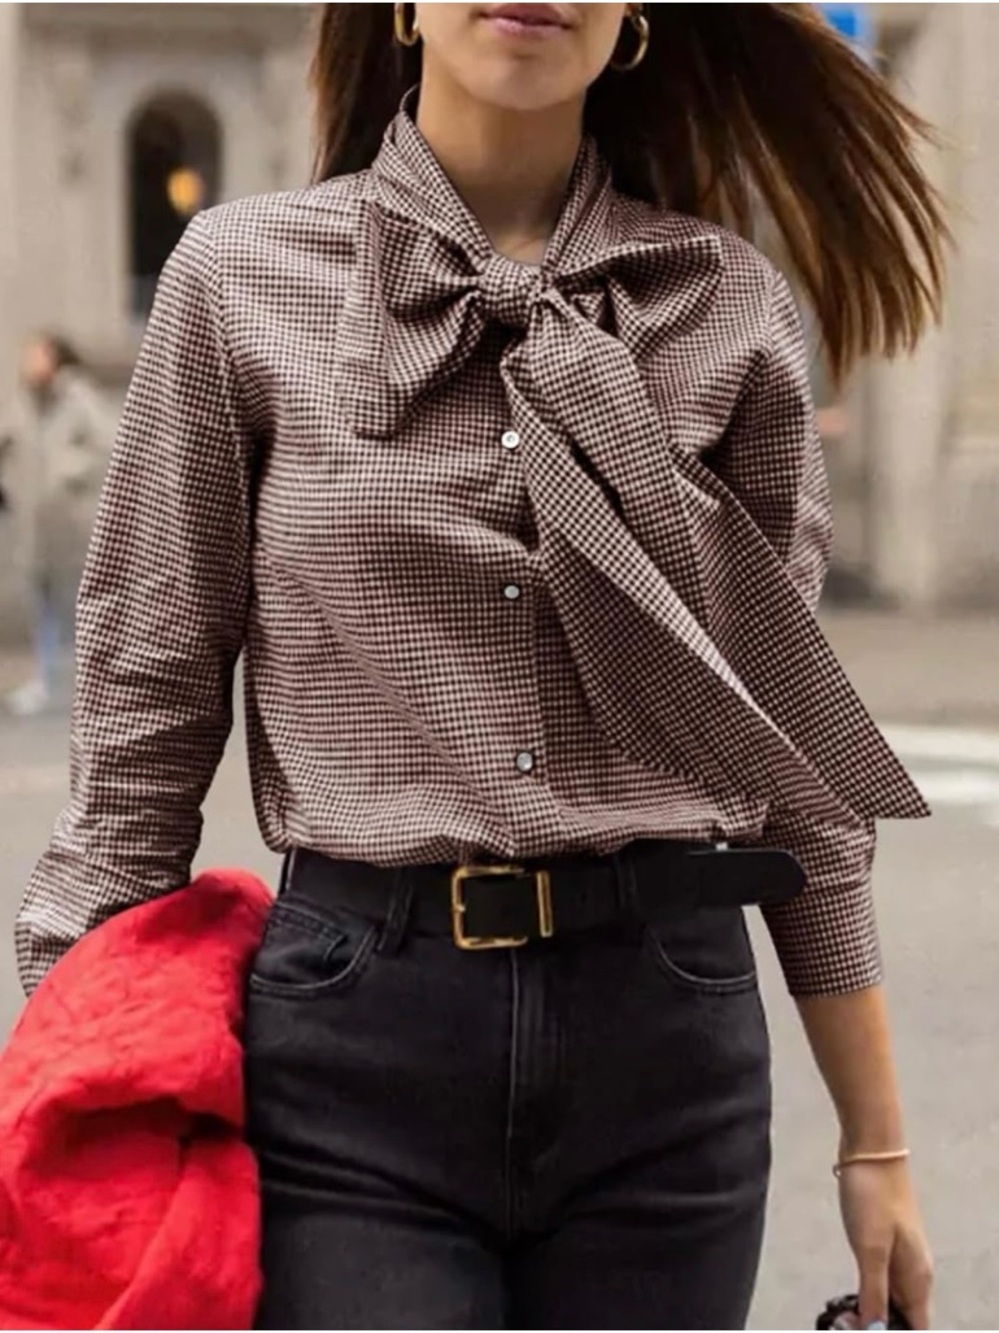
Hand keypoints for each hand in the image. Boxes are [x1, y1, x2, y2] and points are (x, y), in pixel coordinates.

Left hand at [838, 1158, 933, 1328]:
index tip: (864, 1331)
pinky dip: (866, 1291)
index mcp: (917, 1277)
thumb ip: (875, 1292)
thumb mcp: (871, 1248)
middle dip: (877, 1325)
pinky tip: (847, 1294)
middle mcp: (914, 1271)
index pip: (916, 1326)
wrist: (871, 1150)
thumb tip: (876, 1329)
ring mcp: (900, 1255)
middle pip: (904, 1317)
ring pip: (890, 1299)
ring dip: (870, 1311)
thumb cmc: (872, 1197)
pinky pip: (880, 1280)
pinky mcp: (883, 1242)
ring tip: (841, 1316)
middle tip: (844, 1324)